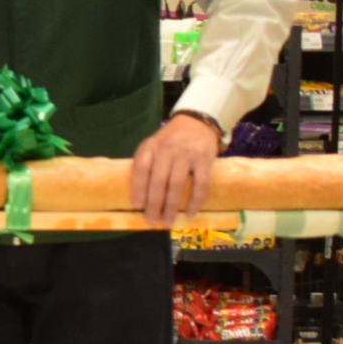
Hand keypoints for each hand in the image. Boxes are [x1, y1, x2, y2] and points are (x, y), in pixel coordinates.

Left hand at [129, 112, 223, 228]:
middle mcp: (167, 149)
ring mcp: (187, 154)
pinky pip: (201, 183)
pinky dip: (196, 201)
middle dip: (154, 204)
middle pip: (158, 180)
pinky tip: (191, 213)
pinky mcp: (204, 159)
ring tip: (169, 222)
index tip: (137, 206)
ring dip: (172, 206)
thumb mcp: (154, 145)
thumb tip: (141, 197)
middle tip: (152, 221)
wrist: (196, 121)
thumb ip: (148, 164)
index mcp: (151, 147)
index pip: (141, 168)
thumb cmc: (171, 140)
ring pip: (177, 184)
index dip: (138, 188)